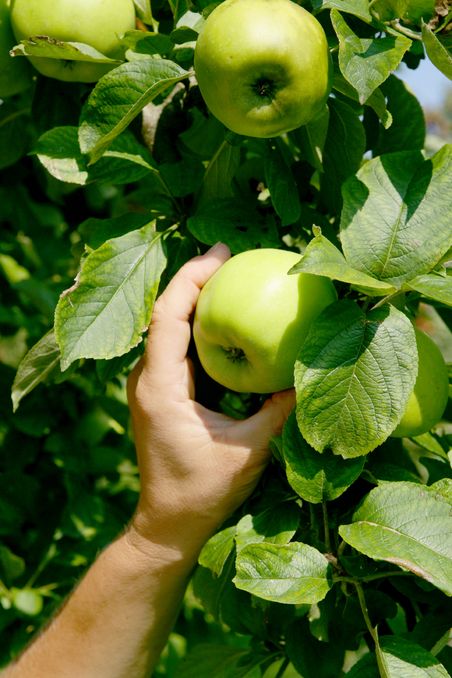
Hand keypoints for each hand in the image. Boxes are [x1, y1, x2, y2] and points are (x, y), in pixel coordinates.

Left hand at [127, 243, 294, 560]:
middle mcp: (147, 378)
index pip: (168, 316)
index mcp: (161, 387)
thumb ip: (279, 413)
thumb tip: (309, 376)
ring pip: (167, 328)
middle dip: (195, 280)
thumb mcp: (248, 451)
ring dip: (194, 300)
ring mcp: (149, 385)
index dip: (191, 279)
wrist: (167, 522)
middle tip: (230, 257)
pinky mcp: (158, 392)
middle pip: (164, 313)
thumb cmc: (202, 491)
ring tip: (228, 278)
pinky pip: (174, 346)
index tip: (220, 254)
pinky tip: (223, 320)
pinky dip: (196, 326)